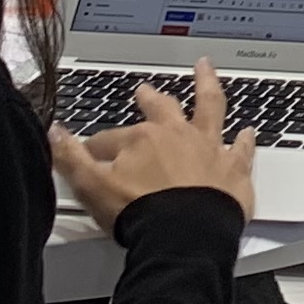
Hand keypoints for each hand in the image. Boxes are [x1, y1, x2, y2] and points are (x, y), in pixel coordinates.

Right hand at [50, 63, 257, 228]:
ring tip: (205, 68)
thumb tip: (54, 133)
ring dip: (206, 86)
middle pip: (162, 109)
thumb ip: (70, 159)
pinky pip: (241, 148)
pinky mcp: (232, 168)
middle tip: (144, 91)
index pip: (111, 139)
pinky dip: (245, 139)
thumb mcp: (91, 188)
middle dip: (150, 99)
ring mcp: (208, 148)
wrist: (184, 235)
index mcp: (141, 140)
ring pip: (209, 107)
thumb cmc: (139, 215)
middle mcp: (176, 135)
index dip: (96, 148)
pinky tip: (249, 131)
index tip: (87, 153)